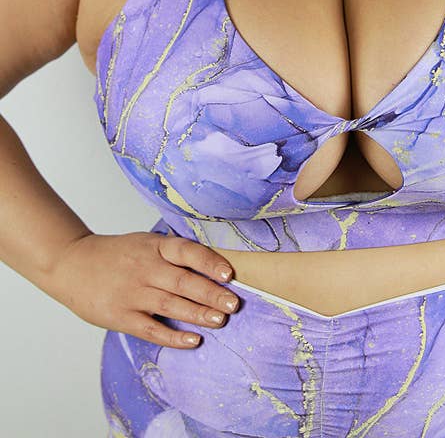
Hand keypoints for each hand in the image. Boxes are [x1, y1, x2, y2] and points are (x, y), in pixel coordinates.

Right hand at [46, 231, 238, 347]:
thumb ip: (172, 252)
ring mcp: (132, 293)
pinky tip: (192, 340)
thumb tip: (211, 264)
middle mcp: (145, 268)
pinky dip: (173, 336)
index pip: (186, 251)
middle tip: (234, 304)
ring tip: (220, 320)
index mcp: (154, 247)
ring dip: (198, 314)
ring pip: (171, 305)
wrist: (72, 264)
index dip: (209, 262)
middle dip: (211, 294)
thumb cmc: (116, 254)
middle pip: (183, 281)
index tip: (229, 273)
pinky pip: (151, 328)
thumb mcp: (144, 242)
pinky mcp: (120, 316)